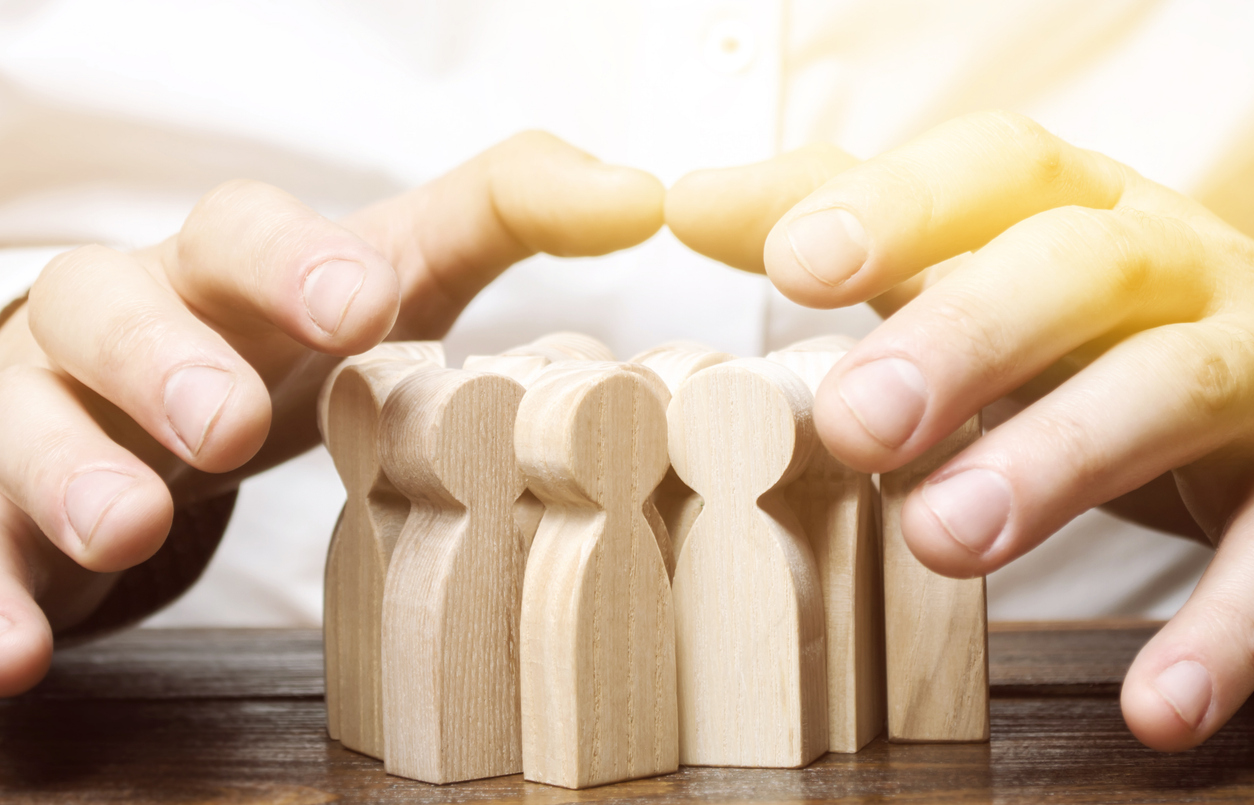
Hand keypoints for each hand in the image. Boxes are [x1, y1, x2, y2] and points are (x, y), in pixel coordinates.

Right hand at [0, 131, 662, 694]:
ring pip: (20, 423)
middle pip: (109, 308)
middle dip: (164, 360)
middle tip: (223, 424)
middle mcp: (115, 326)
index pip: (242, 233)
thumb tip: (642, 194)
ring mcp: (36, 415)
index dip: (297, 262)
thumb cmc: (273, 343)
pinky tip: (18, 655)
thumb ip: (498, 220)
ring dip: (69, 474)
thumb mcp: (382, 278)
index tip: (361, 308)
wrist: (139, 419)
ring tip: (128, 529)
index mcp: (220, 274)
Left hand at [667, 110, 1253, 751]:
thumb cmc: (1088, 325)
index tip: (796, 264)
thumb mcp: (974, 266)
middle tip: (857, 424)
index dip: (898, 206)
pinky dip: (1226, 625)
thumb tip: (691, 204)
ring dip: (1057, 461)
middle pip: (1075, 269)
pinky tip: (1157, 706)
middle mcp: (1175, 265)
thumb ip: (850, 236)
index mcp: (1077, 208)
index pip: (992, 171)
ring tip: (945, 540)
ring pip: (1171, 387)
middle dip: (963, 340)